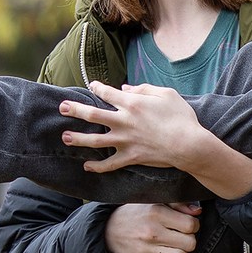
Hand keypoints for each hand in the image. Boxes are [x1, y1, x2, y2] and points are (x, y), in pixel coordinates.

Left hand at [58, 81, 251, 199]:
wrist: (189, 145)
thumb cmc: (181, 117)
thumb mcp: (167, 94)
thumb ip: (144, 88)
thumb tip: (126, 88)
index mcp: (131, 103)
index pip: (107, 93)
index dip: (97, 87)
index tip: (92, 85)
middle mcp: (123, 121)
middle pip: (92, 114)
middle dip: (74, 109)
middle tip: (61, 106)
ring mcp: (125, 140)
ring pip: (95, 140)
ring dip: (78, 139)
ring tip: (65, 137)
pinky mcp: (130, 157)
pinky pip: (110, 164)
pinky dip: (98, 167)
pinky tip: (87, 166)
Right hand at [104, 202, 201, 252]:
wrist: (108, 230)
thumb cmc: (137, 214)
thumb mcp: (155, 201)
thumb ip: (178, 204)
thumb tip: (198, 211)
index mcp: (156, 213)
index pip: (191, 225)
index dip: (193, 225)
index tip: (187, 225)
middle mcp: (150, 232)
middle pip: (190, 243)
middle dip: (189, 239)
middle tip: (180, 236)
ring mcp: (145, 250)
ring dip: (180, 252)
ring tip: (172, 246)